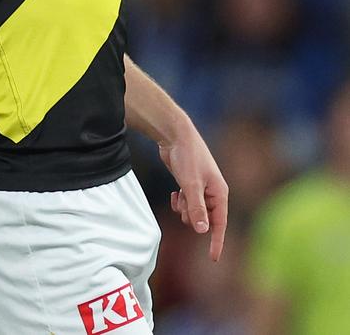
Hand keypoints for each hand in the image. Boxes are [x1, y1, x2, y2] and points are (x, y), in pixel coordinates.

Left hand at [159, 123, 228, 261]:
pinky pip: (185, 204)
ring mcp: (201, 189)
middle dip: (192, 218)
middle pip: (204, 220)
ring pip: (193, 213)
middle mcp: (213, 193)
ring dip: (184, 209)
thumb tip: (203, 231)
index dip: (217, 241)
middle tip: (183, 203)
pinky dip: (179, 202)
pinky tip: (174, 193)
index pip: (221, 224)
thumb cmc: (188, 157)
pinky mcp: (189, 185)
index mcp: (220, 193)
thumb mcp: (191, 185)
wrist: (175, 135)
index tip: (213, 259)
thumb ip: (197, 208)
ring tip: (178, 195)